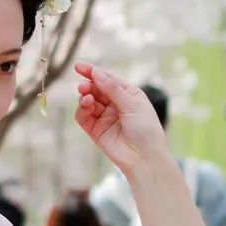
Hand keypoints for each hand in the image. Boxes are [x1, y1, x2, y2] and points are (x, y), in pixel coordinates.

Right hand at [73, 62, 168, 176]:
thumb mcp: (132, 104)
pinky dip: (81, 110)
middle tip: (83, 86)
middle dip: (88, 85)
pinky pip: (83, 117)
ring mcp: (104, 117)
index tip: (79, 67)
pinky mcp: (95, 130)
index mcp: (128, 94)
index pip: (108, 79)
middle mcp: (115, 104)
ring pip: (88, 101)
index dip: (94, 72)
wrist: (144, 158)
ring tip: (86, 98)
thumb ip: (112, 88)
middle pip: (96, 89)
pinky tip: (85, 107)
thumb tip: (96, 72)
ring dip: (85, 97)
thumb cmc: (146, 129)